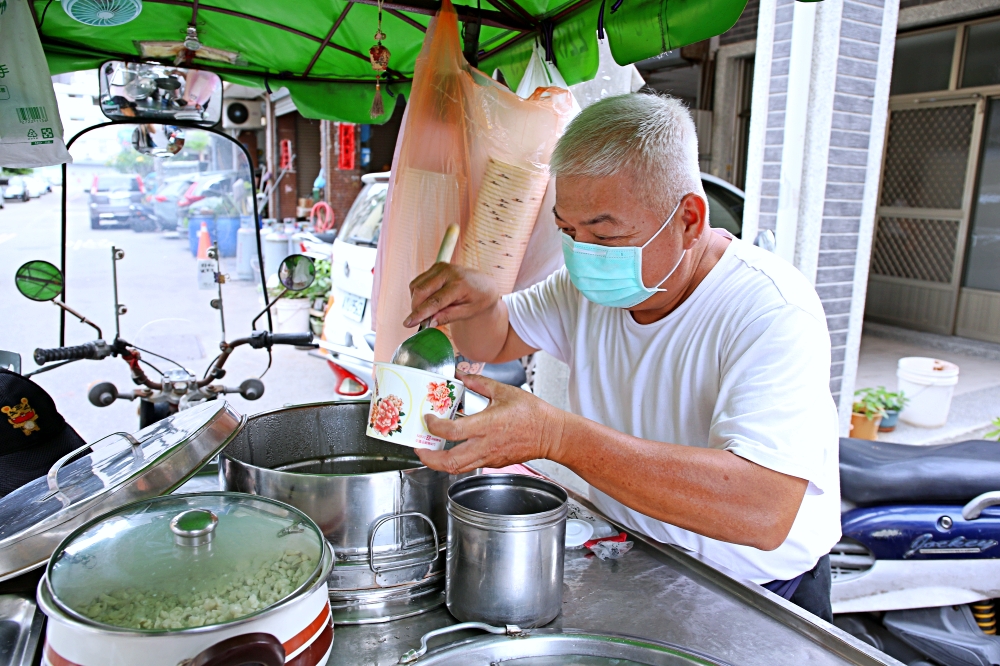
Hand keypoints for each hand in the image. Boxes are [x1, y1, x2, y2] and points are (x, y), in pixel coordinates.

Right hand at [404, 264, 499, 327]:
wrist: (484, 284)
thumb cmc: (478, 300)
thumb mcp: (468, 312)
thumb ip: (448, 316)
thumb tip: (429, 322)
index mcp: (459, 284)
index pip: (435, 301)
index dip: (420, 313)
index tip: (408, 323)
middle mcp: (448, 272)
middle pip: (421, 291)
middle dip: (415, 308)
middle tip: (419, 321)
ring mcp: (440, 267)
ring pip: (416, 286)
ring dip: (416, 301)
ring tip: (428, 311)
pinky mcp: (435, 267)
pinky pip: (418, 282)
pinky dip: (418, 294)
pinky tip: (429, 301)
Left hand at [416, 372, 565, 473]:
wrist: (551, 434)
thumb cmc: (532, 413)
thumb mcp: (504, 391)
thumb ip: (479, 383)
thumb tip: (461, 376)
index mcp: (486, 425)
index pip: (452, 431)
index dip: (434, 426)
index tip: (428, 418)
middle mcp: (485, 445)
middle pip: (449, 462)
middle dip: (429, 458)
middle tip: (419, 448)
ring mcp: (489, 457)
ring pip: (457, 469)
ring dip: (439, 463)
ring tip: (430, 452)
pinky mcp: (494, 463)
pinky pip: (470, 465)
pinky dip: (457, 460)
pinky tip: (454, 448)